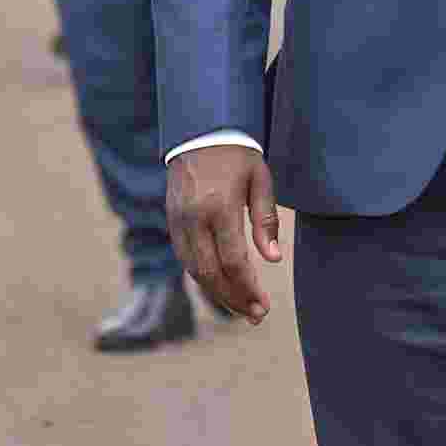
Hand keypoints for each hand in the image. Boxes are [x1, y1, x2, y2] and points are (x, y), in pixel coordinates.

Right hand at [166, 146, 283, 322]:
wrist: (199, 130)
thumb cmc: (237, 154)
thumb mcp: (260, 180)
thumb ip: (266, 220)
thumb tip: (273, 259)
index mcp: (219, 207)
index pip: (233, 261)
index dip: (248, 289)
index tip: (264, 306)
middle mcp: (194, 218)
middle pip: (211, 273)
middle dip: (233, 299)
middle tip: (255, 315)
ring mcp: (178, 220)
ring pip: (193, 270)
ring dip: (217, 293)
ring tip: (240, 308)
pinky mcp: (171, 220)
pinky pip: (184, 257)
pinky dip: (202, 276)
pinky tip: (221, 285)